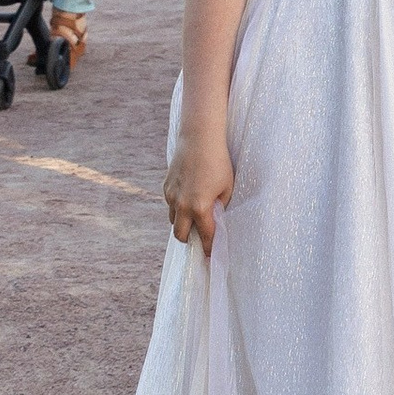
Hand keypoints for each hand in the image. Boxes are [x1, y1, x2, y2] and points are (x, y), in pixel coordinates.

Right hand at [165, 138, 233, 254]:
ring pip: (173, 220)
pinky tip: (190, 197)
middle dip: (190, 239)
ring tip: (195, 216)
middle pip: (180, 235)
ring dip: (183, 222)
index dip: (208, 247)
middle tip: (200, 238)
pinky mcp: (166, 186)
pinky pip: (170, 204)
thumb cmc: (218, 162)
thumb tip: (216, 218)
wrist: (199, 138)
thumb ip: (221, 206)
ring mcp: (171, 196)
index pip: (204, 236)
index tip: (211, 256)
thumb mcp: (227, 187)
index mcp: (200, 208)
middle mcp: (182, 205)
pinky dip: (178, 207)